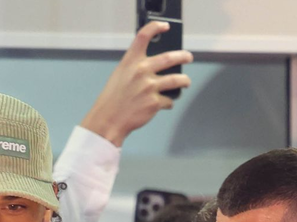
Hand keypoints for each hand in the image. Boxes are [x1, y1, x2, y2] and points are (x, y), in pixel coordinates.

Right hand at [80, 21, 192, 146]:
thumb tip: (156, 66)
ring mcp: (150, 87)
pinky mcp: (155, 102)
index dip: (156, 27)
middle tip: (188, 57)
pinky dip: (168, 102)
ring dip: (185, 80)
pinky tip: (164, 104)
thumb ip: (136, 67)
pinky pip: (169, 100)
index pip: (143, 36)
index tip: (165, 26)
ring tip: (186, 82)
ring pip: (177, 80)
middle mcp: (141, 71)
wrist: (108, 120)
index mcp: (131, 62)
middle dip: (183, 56)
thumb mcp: (120, 75)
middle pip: (170, 57)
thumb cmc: (113, 99)